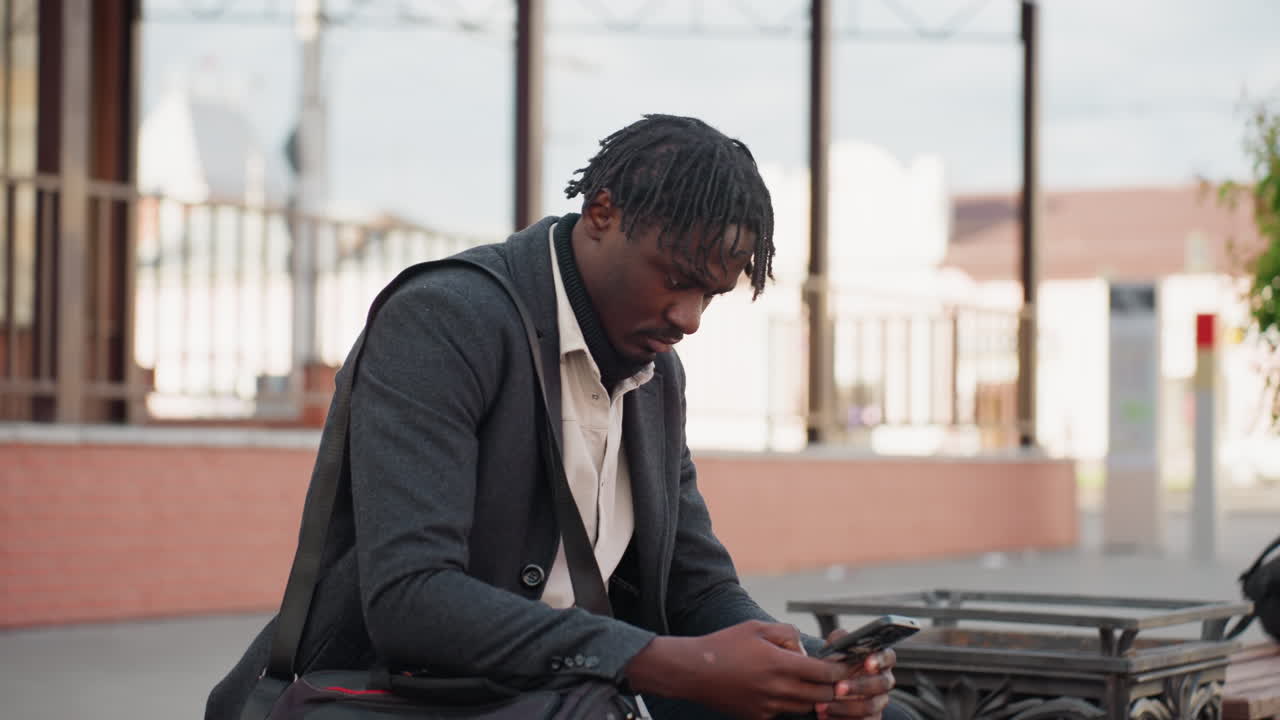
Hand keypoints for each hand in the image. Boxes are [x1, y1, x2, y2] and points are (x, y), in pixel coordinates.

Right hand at [626, 620, 846, 719]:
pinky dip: (790, 703)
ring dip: (813, 697)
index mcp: (779, 663)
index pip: (823, 672)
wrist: (694, 672)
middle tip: (838, 679)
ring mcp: (768, 706)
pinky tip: (785, 691)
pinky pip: (784, 712)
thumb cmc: (725, 644)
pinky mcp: (758, 716)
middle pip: (820, 695)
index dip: (839, 670)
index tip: (846, 666)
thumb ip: (787, 634)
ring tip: (815, 685)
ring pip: (805, 706)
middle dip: (833, 688)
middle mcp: (777, 688)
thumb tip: (804, 650)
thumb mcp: (757, 627)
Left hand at [814, 629, 896, 719]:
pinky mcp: (872, 718)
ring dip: (845, 707)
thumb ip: (840, 641)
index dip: (880, 660)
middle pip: (881, 683)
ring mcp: (879, 701)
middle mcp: (883, 680)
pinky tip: (825, 716)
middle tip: (837, 688)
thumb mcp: (835, 650)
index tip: (868, 663)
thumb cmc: (834, 664)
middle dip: (859, 686)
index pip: (888, 656)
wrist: (826, 687)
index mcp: (878, 660)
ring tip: (822, 706)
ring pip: (870, 706)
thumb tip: (841, 638)